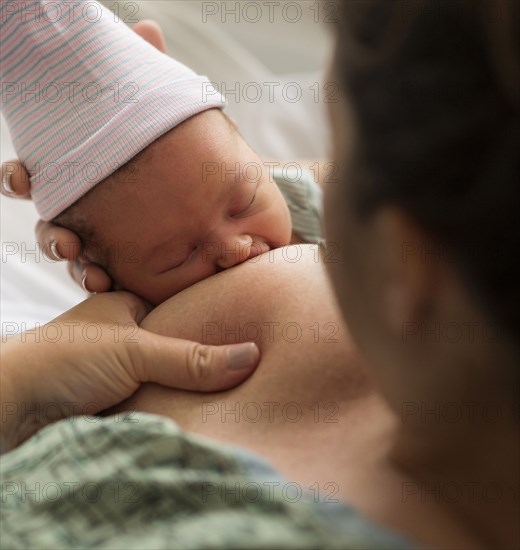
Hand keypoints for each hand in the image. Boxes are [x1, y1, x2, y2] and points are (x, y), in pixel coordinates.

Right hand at [0, 20, 166, 293]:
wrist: (209, 195)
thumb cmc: (175, 152)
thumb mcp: (163, 115)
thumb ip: (151, 80)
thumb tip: (148, 29)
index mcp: (82, 173)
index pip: (43, 177)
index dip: (23, 179)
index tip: (23, 181)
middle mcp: (86, 208)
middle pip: (53, 221)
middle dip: (50, 232)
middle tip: (63, 238)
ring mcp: (102, 236)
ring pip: (74, 253)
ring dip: (73, 261)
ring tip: (88, 269)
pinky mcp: (123, 261)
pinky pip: (102, 275)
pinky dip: (97, 278)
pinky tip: (105, 281)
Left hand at [0, 292, 259, 452]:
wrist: (11, 406)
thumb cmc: (63, 359)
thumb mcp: (135, 351)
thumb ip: (192, 357)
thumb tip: (250, 356)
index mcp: (129, 305)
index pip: (184, 306)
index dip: (217, 315)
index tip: (253, 324)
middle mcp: (127, 333)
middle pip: (180, 342)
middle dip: (206, 353)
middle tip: (250, 359)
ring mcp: (122, 367)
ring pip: (170, 372)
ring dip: (190, 382)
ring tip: (235, 385)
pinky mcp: (118, 398)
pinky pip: (158, 397)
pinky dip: (174, 402)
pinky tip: (200, 407)